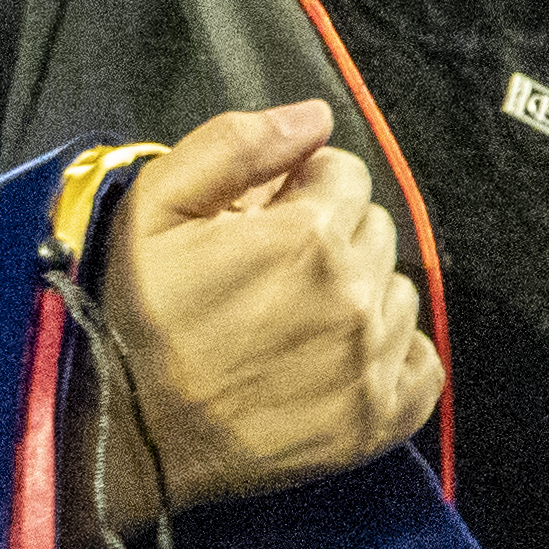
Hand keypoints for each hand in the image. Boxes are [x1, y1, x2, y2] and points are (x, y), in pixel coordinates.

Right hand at [85, 98, 436, 537]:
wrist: (126, 432)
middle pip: (375, 229)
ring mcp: (372, 362)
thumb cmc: (135, 317)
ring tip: (294, 318)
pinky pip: (423, 362)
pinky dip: (391, 354)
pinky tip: (339, 357)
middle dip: (329, 237)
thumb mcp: (152, 205)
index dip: (297, 188)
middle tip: (269, 271)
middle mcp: (355, 295)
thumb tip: (313, 116)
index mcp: (308, 235)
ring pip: (398, 292)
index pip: (344, 173)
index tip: (259, 220)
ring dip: (357, 294)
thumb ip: (236, 144)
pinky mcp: (378, 419)